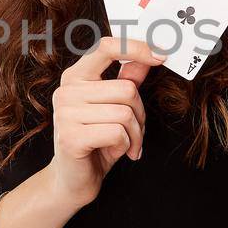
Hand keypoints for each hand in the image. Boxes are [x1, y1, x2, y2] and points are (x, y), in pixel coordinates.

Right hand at [48, 35, 165, 208]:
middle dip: (140, 115)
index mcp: (75, 77)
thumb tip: (150, 57)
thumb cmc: (96, 142)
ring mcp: (65, 113)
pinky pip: (117, 132)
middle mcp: (66, 91)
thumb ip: (128, 80)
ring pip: (125, 112)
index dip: (137, 48)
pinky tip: (115, 152)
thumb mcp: (115, 108)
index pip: (106, 47)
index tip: (162, 56)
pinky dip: (125, 145)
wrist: (73, 180)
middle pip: (127, 89)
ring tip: (126, 145)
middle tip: (134, 132)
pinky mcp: (70, 137)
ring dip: (135, 134)